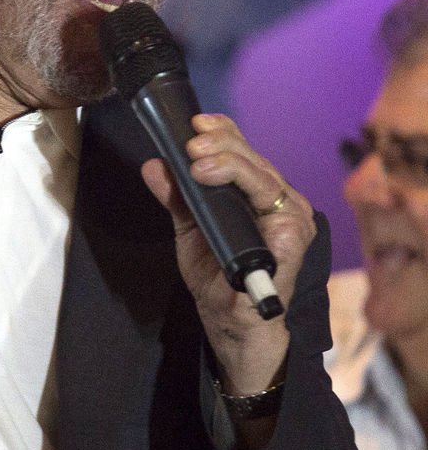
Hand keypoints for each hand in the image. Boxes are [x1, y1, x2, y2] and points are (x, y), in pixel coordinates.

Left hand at [140, 114, 315, 393]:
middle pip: (254, 159)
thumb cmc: (218, 277)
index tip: (195, 124)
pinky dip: (247, 192)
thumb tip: (154, 165)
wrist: (232, 325)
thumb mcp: (190, 231)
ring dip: (230, 164)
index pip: (245, 152)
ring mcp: (292, 219)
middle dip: (221, 145)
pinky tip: (220, 185)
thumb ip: (177, 198)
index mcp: (259, 194)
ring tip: (199, 163)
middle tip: (192, 144)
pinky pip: (274, 209)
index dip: (224, 132)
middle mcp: (280, 201)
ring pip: (263, 177)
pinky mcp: (294, 240)